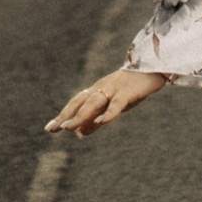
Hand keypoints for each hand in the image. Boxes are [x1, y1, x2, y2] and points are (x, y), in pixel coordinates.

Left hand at [46, 65, 169, 137]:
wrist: (152, 68)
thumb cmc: (130, 88)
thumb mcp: (110, 105)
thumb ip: (95, 119)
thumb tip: (80, 133)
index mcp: (96, 92)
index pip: (76, 104)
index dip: (63, 115)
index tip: (49, 128)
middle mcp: (101, 89)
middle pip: (80, 103)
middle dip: (66, 115)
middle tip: (53, 129)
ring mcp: (113, 89)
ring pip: (93, 103)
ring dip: (80, 115)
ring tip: (68, 128)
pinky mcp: (127, 92)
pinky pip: (116, 103)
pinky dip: (108, 112)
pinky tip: (101, 122)